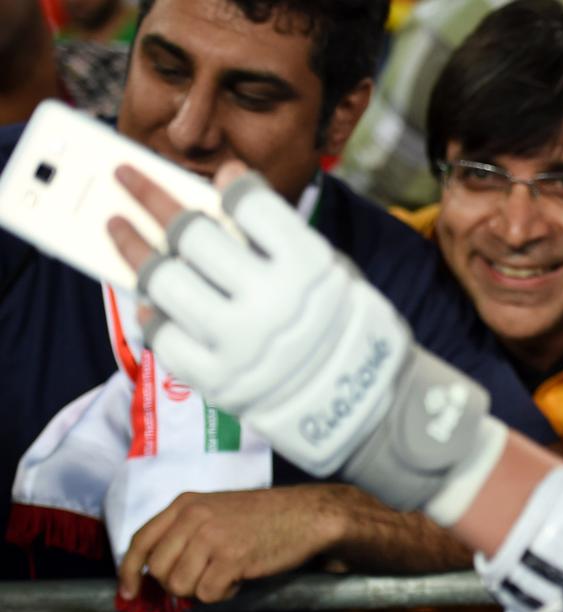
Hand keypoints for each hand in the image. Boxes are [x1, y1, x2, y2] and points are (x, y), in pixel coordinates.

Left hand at [107, 162, 412, 476]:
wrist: (363, 405)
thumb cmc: (346, 328)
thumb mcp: (332, 272)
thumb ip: (279, 240)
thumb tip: (219, 200)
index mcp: (309, 269)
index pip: (252, 205)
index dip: (231, 184)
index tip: (220, 177)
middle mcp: (271, 302)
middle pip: (193, 234)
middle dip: (155, 198)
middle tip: (131, 179)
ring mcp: (240, 344)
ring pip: (164, 281)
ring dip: (134, 248)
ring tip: (121, 229)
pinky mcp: (219, 381)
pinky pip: (164, 337)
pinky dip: (151, 312)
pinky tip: (149, 298)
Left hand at [117, 486, 348, 603]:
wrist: (305, 514)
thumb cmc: (262, 516)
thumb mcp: (215, 510)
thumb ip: (185, 532)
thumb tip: (157, 573)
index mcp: (185, 504)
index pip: (141, 541)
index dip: (129, 572)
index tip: (129, 593)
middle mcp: (193, 517)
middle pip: (158, 569)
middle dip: (175, 584)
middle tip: (201, 579)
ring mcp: (212, 537)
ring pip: (180, 585)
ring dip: (200, 589)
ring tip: (224, 574)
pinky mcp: (232, 558)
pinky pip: (208, 594)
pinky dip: (222, 593)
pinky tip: (238, 578)